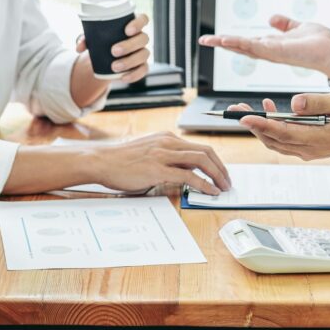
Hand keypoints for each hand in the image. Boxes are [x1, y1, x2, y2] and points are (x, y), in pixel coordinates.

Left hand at [76, 12, 151, 82]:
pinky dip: (134, 75)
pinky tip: (123, 78)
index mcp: (132, 25)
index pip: (143, 19)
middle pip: (143, 38)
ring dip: (129, 61)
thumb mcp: (92, 38)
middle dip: (130, 45)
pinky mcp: (142, 66)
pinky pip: (143, 70)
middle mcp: (141, 38)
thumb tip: (79, 47)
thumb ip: (85, 39)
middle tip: (114, 51)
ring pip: (144, 55)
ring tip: (114, 66)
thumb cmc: (102, 42)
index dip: (139, 23)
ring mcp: (143, 52)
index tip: (127, 30)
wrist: (104, 59)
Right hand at [94, 132, 231, 194]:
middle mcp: (168, 142)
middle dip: (221, 167)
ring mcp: (163, 155)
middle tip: (227, 181)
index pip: (199, 147)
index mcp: (167, 138)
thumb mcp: (149, 153)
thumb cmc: (122, 161)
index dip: (214, 160)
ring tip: (223, 187)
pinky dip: (203, 184)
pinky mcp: (158, 169)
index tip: (221, 172)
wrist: (102, 162)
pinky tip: (210, 191)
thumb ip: (167, 158)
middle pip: (206, 151)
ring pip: (201, 160)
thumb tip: (185, 172)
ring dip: (217, 175)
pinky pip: (188, 175)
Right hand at [199, 14, 329, 79]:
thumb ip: (285, 24)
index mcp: (272, 45)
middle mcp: (270, 51)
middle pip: (241, 46)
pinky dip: (241, 44)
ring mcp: (273, 53)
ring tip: (211, 40)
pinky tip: (229, 41)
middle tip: (203, 40)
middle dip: (221, 43)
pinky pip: (256, 48)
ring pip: (245, 47)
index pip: (247, 42)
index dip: (230, 40)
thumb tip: (271, 18)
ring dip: (228, 44)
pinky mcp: (278, 52)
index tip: (214, 38)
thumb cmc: (320, 42)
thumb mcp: (298, 27)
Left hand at [234, 91, 329, 160]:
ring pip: (275, 141)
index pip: (283, 133)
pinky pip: (283, 139)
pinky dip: (271, 127)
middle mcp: (309, 147)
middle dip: (251, 124)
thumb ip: (319, 102)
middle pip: (272, 139)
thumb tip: (293, 103)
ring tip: (244, 108)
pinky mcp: (307, 145)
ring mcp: (307, 149)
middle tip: (233, 109)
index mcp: (318, 138)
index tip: (244, 117)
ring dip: (258, 126)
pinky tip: (269, 109)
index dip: (261, 125)